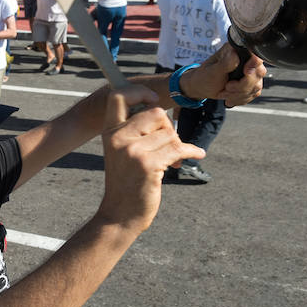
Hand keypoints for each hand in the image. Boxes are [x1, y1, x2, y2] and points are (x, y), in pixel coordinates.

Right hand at [98, 86, 203, 231]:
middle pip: (156, 114)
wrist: (120, 214)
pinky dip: (192, 151)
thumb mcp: (120, 152)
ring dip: (177, 146)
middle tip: (168, 145)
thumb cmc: (125, 183)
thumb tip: (160, 111)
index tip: (153, 102)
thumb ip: (132, 131)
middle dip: (169, 128)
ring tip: (172, 160)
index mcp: (109, 132)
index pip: (118, 96)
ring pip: (170, 133)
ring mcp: (132, 151)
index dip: (139, 92)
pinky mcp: (148, 164)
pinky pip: (179, 148)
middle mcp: (118, 137)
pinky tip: (196, 155)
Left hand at [181, 43, 265, 106]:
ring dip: (239, 94)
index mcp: (236, 51)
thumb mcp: (213, 71)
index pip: (256, 55)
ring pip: (257, 86)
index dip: (254, 65)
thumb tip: (234, 54)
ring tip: (224, 93)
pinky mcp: (251, 83)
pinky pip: (254, 93)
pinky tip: (230, 97)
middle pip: (259, 73)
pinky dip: (241, 98)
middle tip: (227, 87)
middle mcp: (246, 60)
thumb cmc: (204, 77)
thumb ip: (225, 63)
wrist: (201, 88)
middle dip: (242, 85)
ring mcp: (250, 72)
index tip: (245, 72)